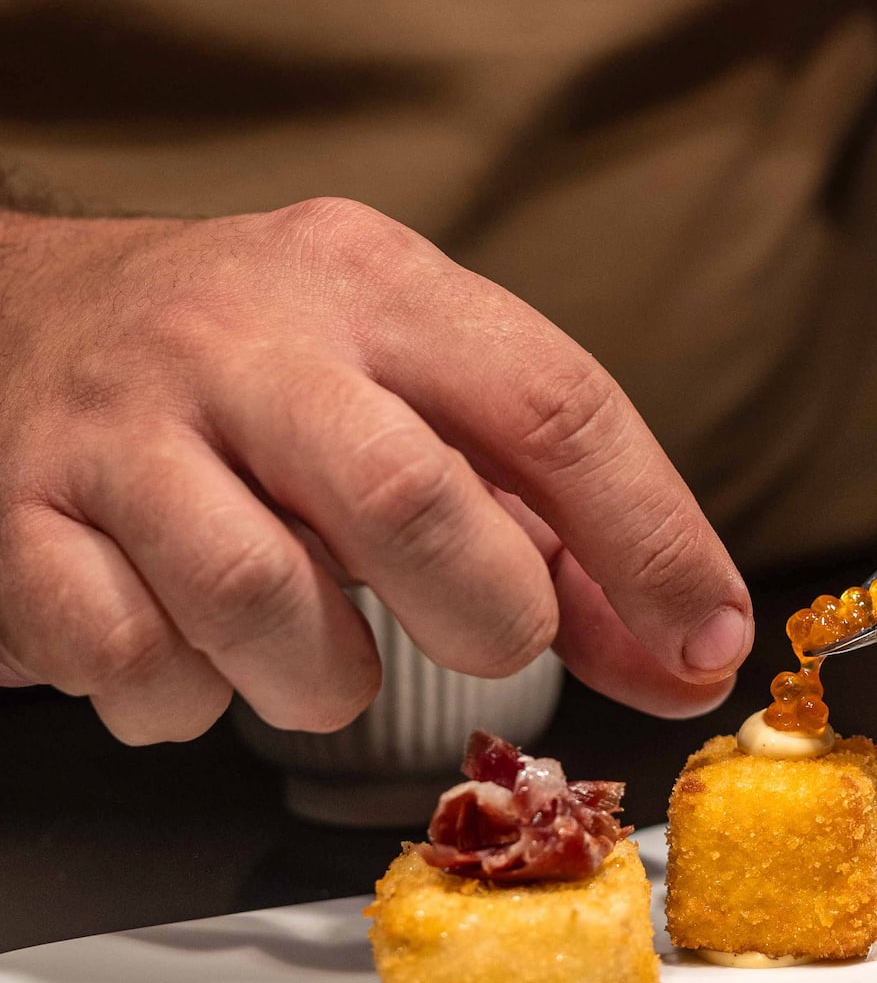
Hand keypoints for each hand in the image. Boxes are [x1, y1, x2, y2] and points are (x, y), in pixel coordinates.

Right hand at [0, 198, 751, 740]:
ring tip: (321, 651)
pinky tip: (197, 651)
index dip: (649, 535)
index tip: (703, 637)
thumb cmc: (259, 368)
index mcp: (374, 283)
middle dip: (485, 613)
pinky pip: (130, 661)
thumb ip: (556, 529)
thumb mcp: (412, 391)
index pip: (550, 400)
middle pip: (409, 497)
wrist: (24, 312)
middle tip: (490, 637)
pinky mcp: (21, 519)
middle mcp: (248, 337)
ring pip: (258, 599)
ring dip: (323, 677)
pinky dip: (189, 699)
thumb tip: (686, 651)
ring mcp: (123, 425)